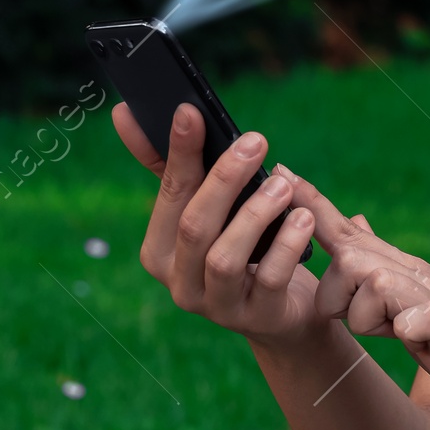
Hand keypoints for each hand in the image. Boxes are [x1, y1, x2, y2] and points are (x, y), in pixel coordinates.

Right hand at [114, 101, 319, 345]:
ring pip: (224, 257)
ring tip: (282, 183)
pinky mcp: (256, 317)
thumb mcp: (212, 209)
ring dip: (255, 214)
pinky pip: (268, 279)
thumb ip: (177, 166)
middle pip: (194, 226)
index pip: (169, 195)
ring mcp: (216, 305)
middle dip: (224, 179)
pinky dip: (286, 245)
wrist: (284, 311)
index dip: (179, 153)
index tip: (191, 112)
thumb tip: (125, 113)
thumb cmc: (243, 248)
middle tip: (255, 141)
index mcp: (160, 249)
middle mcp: (179, 281)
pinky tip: (303, 218)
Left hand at [290, 175, 429, 429]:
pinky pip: (418, 319)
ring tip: (401, 335)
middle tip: (366, 322)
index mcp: (406, 275)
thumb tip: (353, 228)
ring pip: (373, 281)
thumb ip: (386, 270)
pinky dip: (408, 327)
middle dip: (334, 290)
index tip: (279, 171)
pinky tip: (417, 338)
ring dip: (368, 313)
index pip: (349, 233)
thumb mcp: (425, 303)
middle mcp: (419, 279)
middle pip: (349, 255)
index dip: (312, 204)